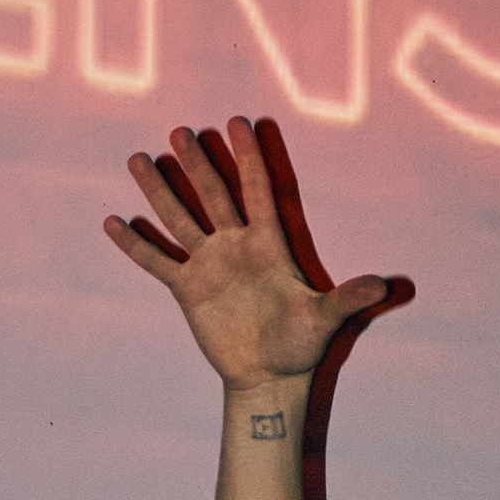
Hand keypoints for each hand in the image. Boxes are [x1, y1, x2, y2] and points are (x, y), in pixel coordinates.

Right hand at [104, 116, 389, 391]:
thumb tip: (386, 285)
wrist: (270, 377)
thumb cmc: (302, 347)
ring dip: (159, 191)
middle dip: (197, 164)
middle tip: (181, 131)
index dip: (250, 158)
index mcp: (268, 245)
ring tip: (138, 159)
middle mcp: (236, 247)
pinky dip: (136, 245)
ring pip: (180, 219)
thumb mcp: (326, 319)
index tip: (238, 122)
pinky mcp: (188, 290)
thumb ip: (350, 298)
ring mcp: (209, 265)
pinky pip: (157, 262)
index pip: (258, 192)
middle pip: (214, 196)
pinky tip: (113, 222)